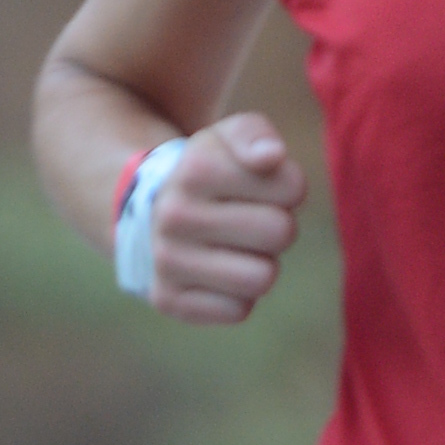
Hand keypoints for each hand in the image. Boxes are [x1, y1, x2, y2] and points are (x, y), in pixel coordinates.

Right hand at [148, 113, 305, 322]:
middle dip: (277, 228)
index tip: (262, 189)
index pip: (292, 188)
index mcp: (196, 169)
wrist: (151, 213)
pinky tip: (218, 274)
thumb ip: (255, 134)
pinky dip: (238, 296)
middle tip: (251, 222)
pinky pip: (238, 310)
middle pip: (281, 233)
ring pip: (261, 278)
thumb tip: (271, 156)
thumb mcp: (229, 138)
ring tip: (238, 249)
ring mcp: (166, 260)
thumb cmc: (209, 174)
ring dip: (261, 265)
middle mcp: (173, 214)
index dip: (288, 189)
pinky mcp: (167, 299)